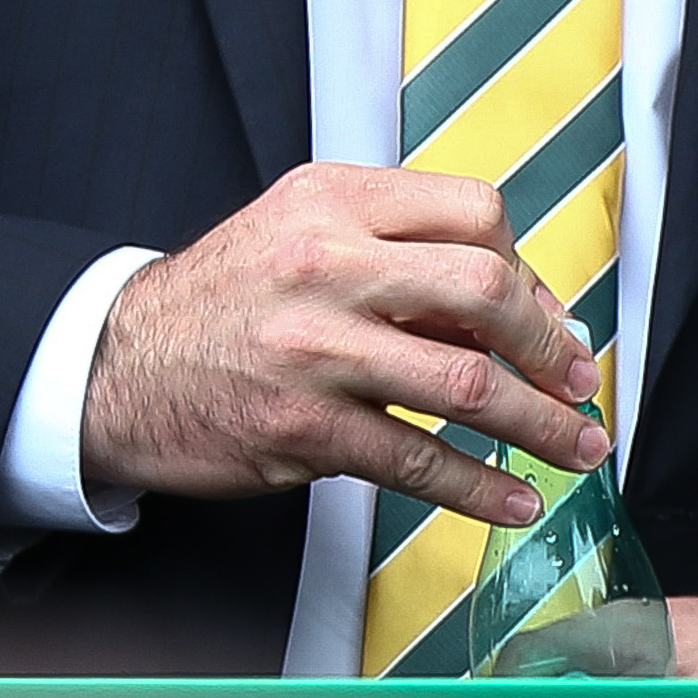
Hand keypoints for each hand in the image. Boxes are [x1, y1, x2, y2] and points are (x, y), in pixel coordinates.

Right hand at [81, 162, 602, 528]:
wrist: (119, 362)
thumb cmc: (233, 296)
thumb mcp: (308, 230)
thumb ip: (402, 249)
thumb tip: (522, 306)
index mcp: (338, 199)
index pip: (475, 212)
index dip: (529, 269)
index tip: (549, 317)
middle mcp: (328, 263)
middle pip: (483, 287)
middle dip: (549, 344)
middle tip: (578, 382)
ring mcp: (315, 348)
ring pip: (462, 382)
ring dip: (538, 422)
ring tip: (576, 445)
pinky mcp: (302, 426)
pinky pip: (414, 459)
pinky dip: (478, 486)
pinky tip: (513, 498)